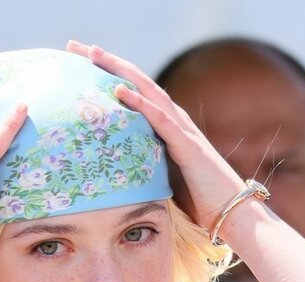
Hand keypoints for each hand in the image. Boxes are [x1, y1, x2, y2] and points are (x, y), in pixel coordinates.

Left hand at [66, 41, 243, 232]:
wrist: (229, 213)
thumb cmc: (199, 201)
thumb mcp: (163, 178)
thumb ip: (145, 165)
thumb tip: (117, 172)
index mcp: (167, 127)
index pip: (135, 93)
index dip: (109, 74)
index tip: (80, 63)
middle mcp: (174, 120)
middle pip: (137, 82)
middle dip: (107, 62)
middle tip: (75, 45)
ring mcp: (182, 130)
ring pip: (147, 91)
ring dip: (120, 71)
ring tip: (93, 54)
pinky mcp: (187, 145)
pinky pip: (160, 119)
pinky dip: (140, 103)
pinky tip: (120, 91)